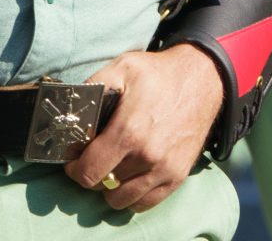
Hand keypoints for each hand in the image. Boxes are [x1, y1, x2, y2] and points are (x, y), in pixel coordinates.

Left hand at [65, 45, 221, 212]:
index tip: (73, 159)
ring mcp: (165, 170)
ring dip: (110, 188)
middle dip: (91, 174)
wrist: (202, 80)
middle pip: (103, 187)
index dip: (74, 168)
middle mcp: (147, 157)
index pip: (89, 172)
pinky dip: (132, 196)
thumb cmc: (158, 74)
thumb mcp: (121, 68)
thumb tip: (69, 110)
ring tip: (110, 168)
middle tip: (92, 158)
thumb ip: (92, 88)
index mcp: (129, 132)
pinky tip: (129, 176)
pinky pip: (146, 203)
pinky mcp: (177, 177)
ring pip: (122, 200)